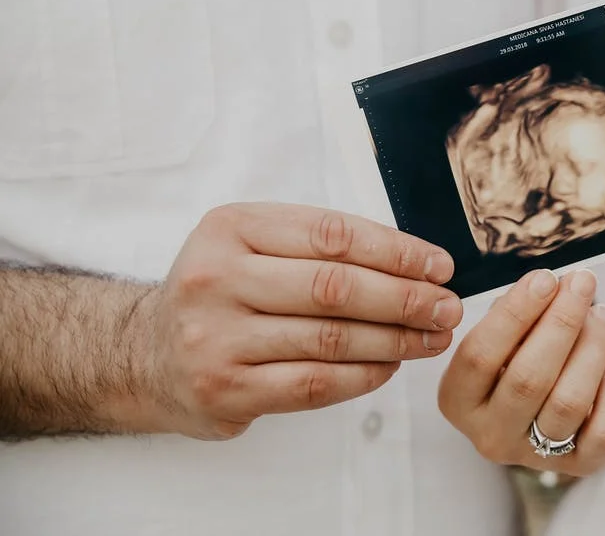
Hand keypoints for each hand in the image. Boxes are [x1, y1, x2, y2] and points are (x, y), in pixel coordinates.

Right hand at [137, 203, 462, 439]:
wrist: (145, 354)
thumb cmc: (222, 291)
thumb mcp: (252, 244)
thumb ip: (318, 244)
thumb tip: (415, 262)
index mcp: (231, 228)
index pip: (332, 235)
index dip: (396, 251)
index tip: (439, 265)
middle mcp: (217, 278)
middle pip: (335, 288)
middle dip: (405, 298)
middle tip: (447, 306)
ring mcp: (216, 337)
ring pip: (331, 338)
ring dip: (395, 339)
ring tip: (433, 337)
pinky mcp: (224, 388)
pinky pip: (314, 382)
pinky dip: (364, 375)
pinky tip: (392, 365)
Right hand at [438, 269, 604, 475]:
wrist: (532, 417)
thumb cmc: (512, 363)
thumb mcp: (497, 340)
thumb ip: (516, 315)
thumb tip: (552, 286)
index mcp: (458, 400)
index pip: (480, 354)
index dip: (515, 313)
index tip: (544, 279)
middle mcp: (489, 434)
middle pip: (528, 378)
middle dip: (561, 322)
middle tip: (582, 284)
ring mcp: (532, 455)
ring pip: (568, 402)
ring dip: (591, 348)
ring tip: (600, 315)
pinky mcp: (576, 466)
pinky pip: (604, 431)